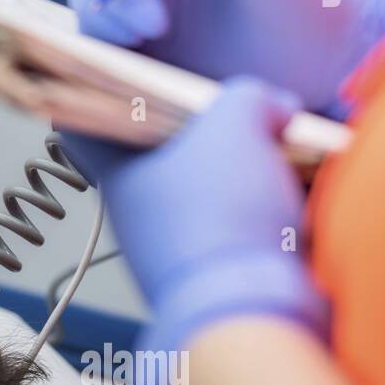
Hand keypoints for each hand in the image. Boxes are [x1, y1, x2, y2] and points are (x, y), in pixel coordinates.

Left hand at [64, 79, 328, 384]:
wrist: (252, 310)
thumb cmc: (221, 216)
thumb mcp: (236, 125)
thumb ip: (249, 97)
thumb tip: (270, 105)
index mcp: (118, 173)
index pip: (83, 124)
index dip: (98, 92)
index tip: (120, 73)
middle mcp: (138, 212)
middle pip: (159, 152)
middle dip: (206, 128)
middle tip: (244, 110)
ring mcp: (176, 247)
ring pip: (205, 190)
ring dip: (245, 169)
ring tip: (284, 150)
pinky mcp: (219, 274)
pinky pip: (240, 227)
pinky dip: (267, 209)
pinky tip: (301, 194)